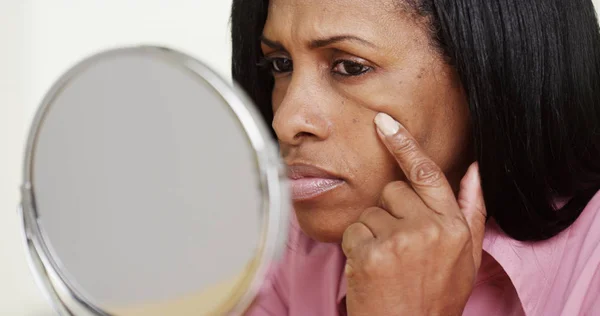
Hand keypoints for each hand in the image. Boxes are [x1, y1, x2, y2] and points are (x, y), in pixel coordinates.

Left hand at [342, 113, 486, 315]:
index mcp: (454, 226)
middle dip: (390, 213)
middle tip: (398, 248)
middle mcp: (429, 229)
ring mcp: (399, 240)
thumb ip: (470, 211)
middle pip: (393, 192)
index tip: (384, 123)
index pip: (428, 174)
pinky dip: (355, 247)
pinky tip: (370, 269)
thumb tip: (475, 170)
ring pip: (370, 212)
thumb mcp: (466, 258)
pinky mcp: (371, 253)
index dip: (404, 145)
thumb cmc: (434, 297)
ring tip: (386, 263)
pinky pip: (353, 231)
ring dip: (372, 233)